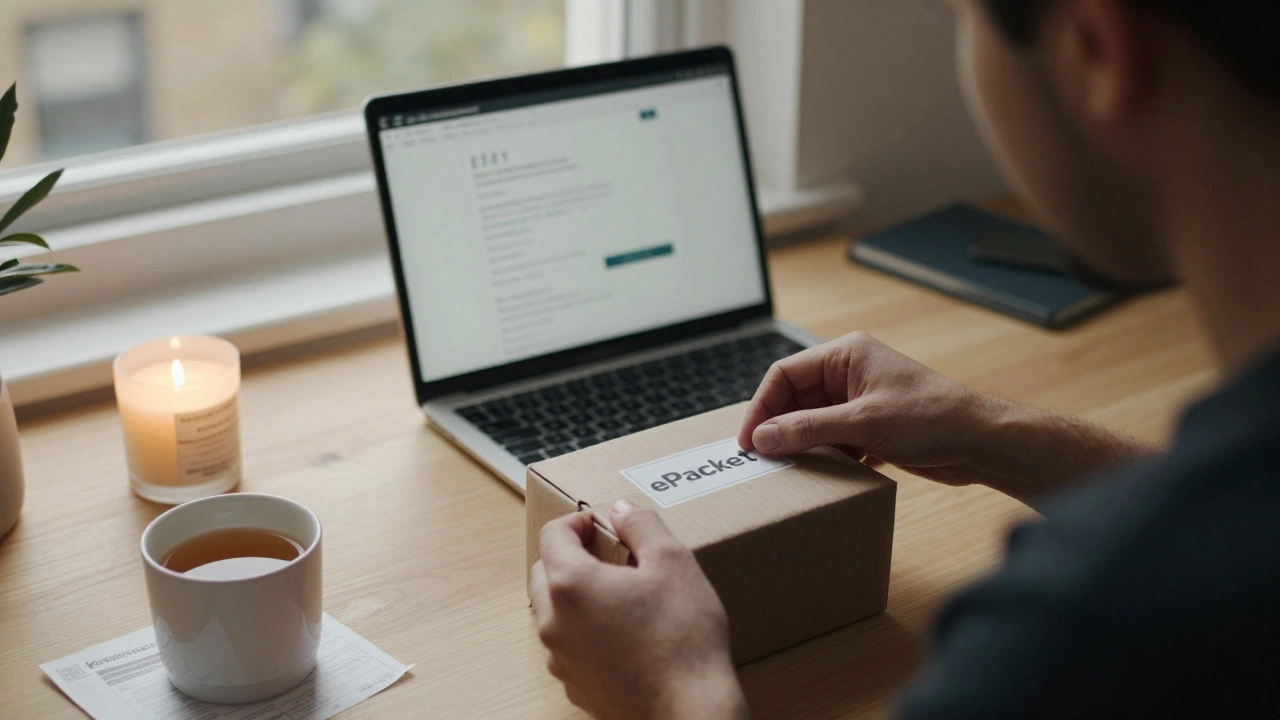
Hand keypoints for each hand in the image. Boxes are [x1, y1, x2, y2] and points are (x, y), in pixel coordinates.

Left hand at [529, 500, 746, 719]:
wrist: (690, 709)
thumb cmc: (682, 637)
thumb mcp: (673, 562)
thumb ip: (642, 525)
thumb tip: (621, 509)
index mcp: (570, 584)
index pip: (552, 535)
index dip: (575, 521)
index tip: (599, 524)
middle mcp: (554, 622)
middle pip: (544, 573)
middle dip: (569, 556)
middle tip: (606, 554)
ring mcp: (561, 660)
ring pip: (553, 613)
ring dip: (575, 596)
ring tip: (618, 594)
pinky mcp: (575, 687)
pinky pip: (569, 647)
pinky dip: (585, 632)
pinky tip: (623, 634)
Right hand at [738, 332, 1154, 506]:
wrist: (982, 443)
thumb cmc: (933, 419)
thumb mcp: (863, 423)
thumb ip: (808, 429)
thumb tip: (763, 437)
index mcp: (846, 354)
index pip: (785, 374)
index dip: (761, 406)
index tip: (749, 439)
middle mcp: (850, 373)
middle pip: (795, 399)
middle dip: (778, 427)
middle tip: (761, 459)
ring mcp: (861, 401)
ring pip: (813, 422)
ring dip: (801, 445)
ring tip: (787, 470)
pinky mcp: (872, 428)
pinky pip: (833, 440)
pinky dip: (824, 456)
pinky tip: (822, 475)